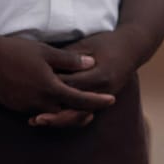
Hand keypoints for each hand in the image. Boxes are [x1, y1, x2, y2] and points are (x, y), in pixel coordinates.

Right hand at [0, 34, 115, 123]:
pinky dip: (46, 109)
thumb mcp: (45, 52)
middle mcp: (39, 102)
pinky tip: (50, 102)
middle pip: (68, 112)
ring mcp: (26, 106)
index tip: (112, 100)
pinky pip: (36, 111)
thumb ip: (69, 60)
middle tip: (95, 109)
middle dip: (82, 111)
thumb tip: (92, 64)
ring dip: (63, 111)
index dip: (97, 100)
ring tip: (74, 106)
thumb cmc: (15, 51)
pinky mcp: (15, 107)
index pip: (80, 99)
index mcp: (50, 87)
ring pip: (51, 113)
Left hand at [30, 28, 148, 126]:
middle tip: (31, 118)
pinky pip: (83, 112)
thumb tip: (44, 65)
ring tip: (35, 121)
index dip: (51, 88)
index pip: (72, 86)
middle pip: (75, 106)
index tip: (31, 90)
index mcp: (100, 74)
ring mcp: (105, 97)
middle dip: (53, 113)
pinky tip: (49, 118)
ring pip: (78, 114)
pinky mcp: (103, 101)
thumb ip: (67, 57)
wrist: (132, 48)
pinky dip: (67, 117)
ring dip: (58, 119)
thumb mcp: (86, 45)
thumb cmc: (106, 42)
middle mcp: (104, 90)